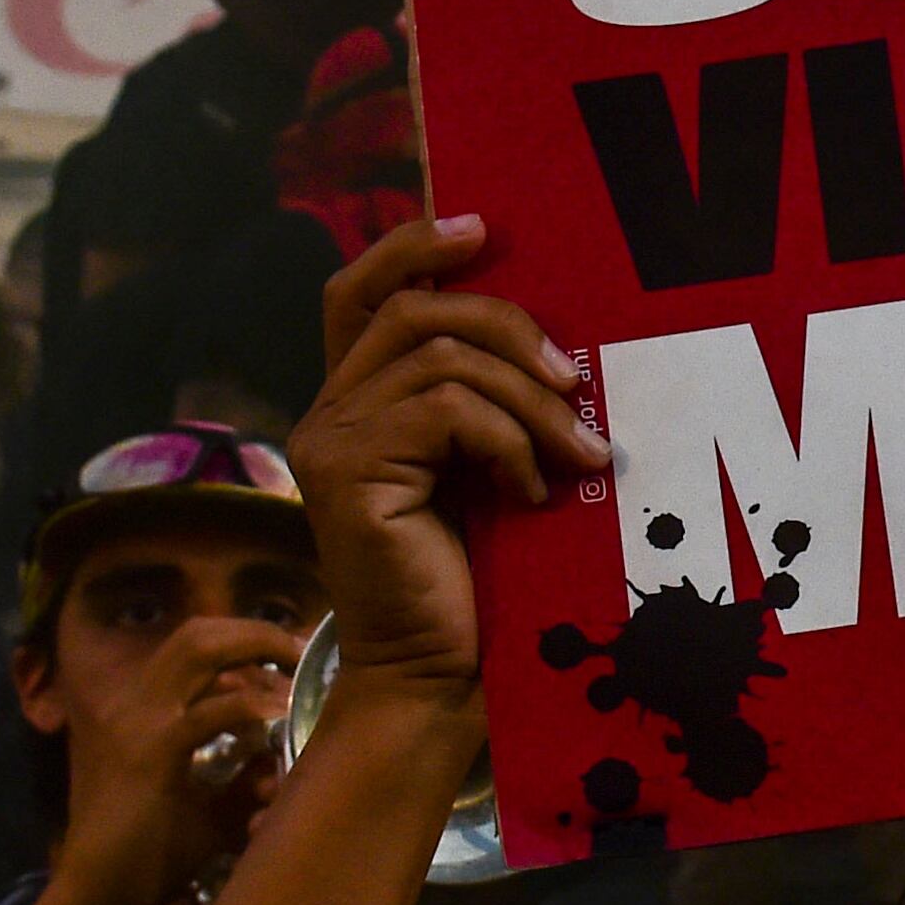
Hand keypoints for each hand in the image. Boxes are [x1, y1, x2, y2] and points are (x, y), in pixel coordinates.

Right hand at [36, 614, 305, 904]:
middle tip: (305, 650)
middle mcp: (134, 702)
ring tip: (301, 669)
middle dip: (258, 631)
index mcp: (141, 709)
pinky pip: (209, 714)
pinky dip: (253, 709)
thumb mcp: (208, 807)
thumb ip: (244, 779)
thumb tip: (290, 763)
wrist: (95, 897)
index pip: (193, 646)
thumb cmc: (149, 856)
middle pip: (199, 632)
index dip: (246, 640)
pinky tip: (282, 718)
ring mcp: (138, 723)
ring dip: (258, 647)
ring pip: (200, 648)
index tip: (294, 654)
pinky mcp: (149, 754)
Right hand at [292, 218, 610, 714]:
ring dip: (528, 399)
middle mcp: (327, 413)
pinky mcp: (347, 476)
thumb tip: (556, 344)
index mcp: (356, 404)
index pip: (361, 291)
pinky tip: (531, 491)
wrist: (443, 676)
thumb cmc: (479, 581)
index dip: (414, 246)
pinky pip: (445, 411)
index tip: (484, 228)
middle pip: (413, 309)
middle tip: (575, 380)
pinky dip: (505, 441)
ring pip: (440, 358)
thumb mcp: (486, 469)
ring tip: (577, 452)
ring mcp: (330, 443)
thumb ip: (487, 403)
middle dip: (509, 327)